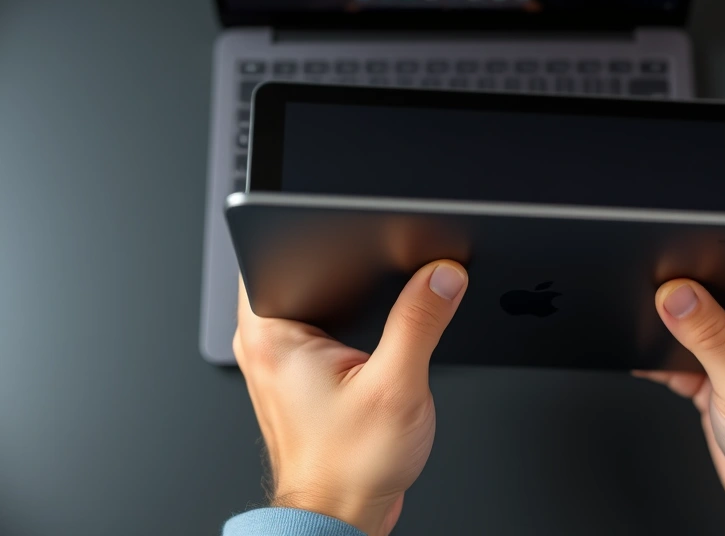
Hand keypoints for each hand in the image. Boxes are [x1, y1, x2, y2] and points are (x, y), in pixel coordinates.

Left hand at [233, 260, 467, 535]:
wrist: (343, 516)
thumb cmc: (349, 469)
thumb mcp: (397, 386)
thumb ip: (421, 321)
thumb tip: (442, 276)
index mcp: (271, 333)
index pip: (281, 248)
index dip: (324, 231)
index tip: (365, 233)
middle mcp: (267, 341)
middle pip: (306, 267)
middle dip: (350, 265)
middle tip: (386, 283)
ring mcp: (284, 356)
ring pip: (320, 295)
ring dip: (354, 295)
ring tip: (380, 320)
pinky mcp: (305, 371)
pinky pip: (327, 323)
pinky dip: (354, 321)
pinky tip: (377, 341)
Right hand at [635, 186, 724, 533]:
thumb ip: (710, 337)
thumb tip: (675, 294)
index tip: (724, 190)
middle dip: (697, 256)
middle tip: (668, 244)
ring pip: (702, 301)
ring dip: (675, 302)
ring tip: (648, 296)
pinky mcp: (717, 363)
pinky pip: (680, 338)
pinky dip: (659, 342)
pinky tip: (642, 345)